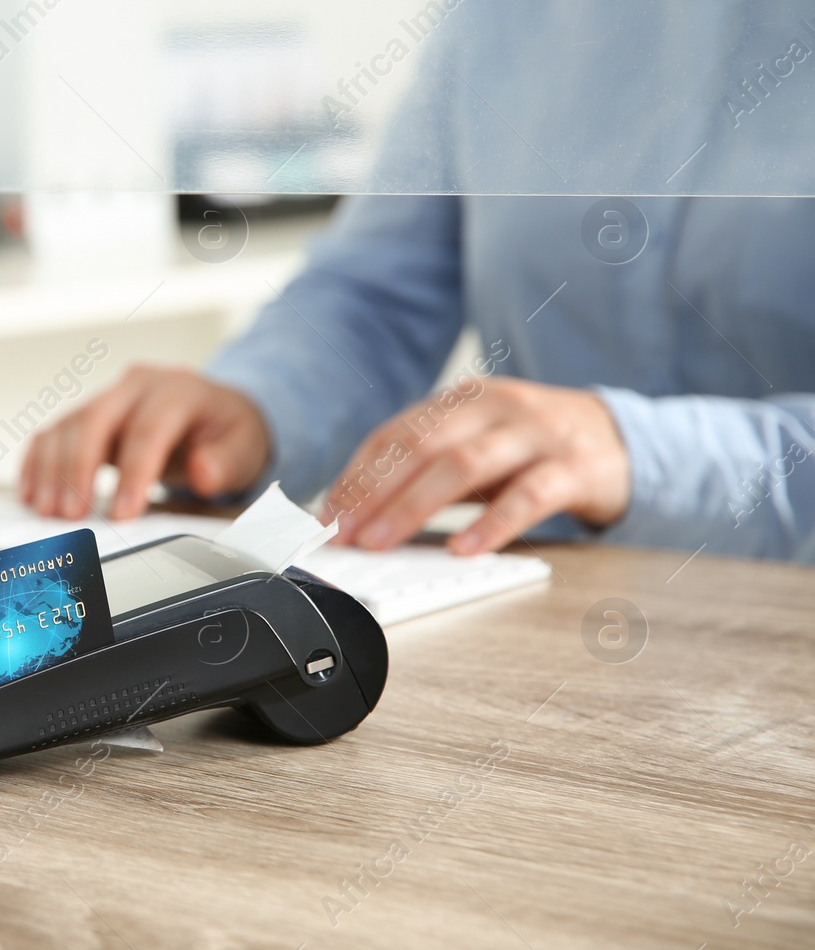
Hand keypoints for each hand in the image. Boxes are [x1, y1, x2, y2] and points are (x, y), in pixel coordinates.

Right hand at [20, 366, 269, 519]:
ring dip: (52, 470)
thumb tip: (203, 472)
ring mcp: (109, 396)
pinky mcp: (89, 413)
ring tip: (48, 510)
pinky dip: (38, 461)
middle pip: (96, 419)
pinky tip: (31, 491)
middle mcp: (137, 386)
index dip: (133, 472)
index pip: (148, 429)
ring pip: (69, 425)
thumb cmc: (224, 432)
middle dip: (78, 469)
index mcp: (178, 389)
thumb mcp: (243, 447)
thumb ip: (225, 462)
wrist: (212, 412)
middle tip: (72, 514)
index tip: (123, 513)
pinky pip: (54, 431)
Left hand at [321, 377, 629, 554]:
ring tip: (382, 542)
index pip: (395, 433)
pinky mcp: (575, 467)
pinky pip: (528, 496)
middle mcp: (496, 407)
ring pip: (464, 465)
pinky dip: (491, 524)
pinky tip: (463, 549)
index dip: (356, 474)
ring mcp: (536, 434)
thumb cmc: (533, 449)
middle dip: (373, 492)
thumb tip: (360, 514)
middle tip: (344, 533)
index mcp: (462, 399)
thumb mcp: (477, 444)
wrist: (623, 438)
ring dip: (414, 507)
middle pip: (421, 445)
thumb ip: (428, 468)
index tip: (327, 514)